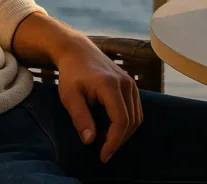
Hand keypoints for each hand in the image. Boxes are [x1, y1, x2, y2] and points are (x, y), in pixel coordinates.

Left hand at [56, 36, 142, 162]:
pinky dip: (127, 122)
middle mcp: (125, 83)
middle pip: (132, 121)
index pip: (121, 120)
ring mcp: (130, 82)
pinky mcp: (130, 84)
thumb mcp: (69, 96)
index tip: (103, 156)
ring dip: (124, 133)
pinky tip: (111, 128)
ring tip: (106, 142)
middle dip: (119, 140)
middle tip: (102, 152)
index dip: (114, 141)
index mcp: (110, 85)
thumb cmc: (71, 73)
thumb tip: (90, 141)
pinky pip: (135, 109)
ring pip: (136, 116)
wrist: (77, 50)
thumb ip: (80, 118)